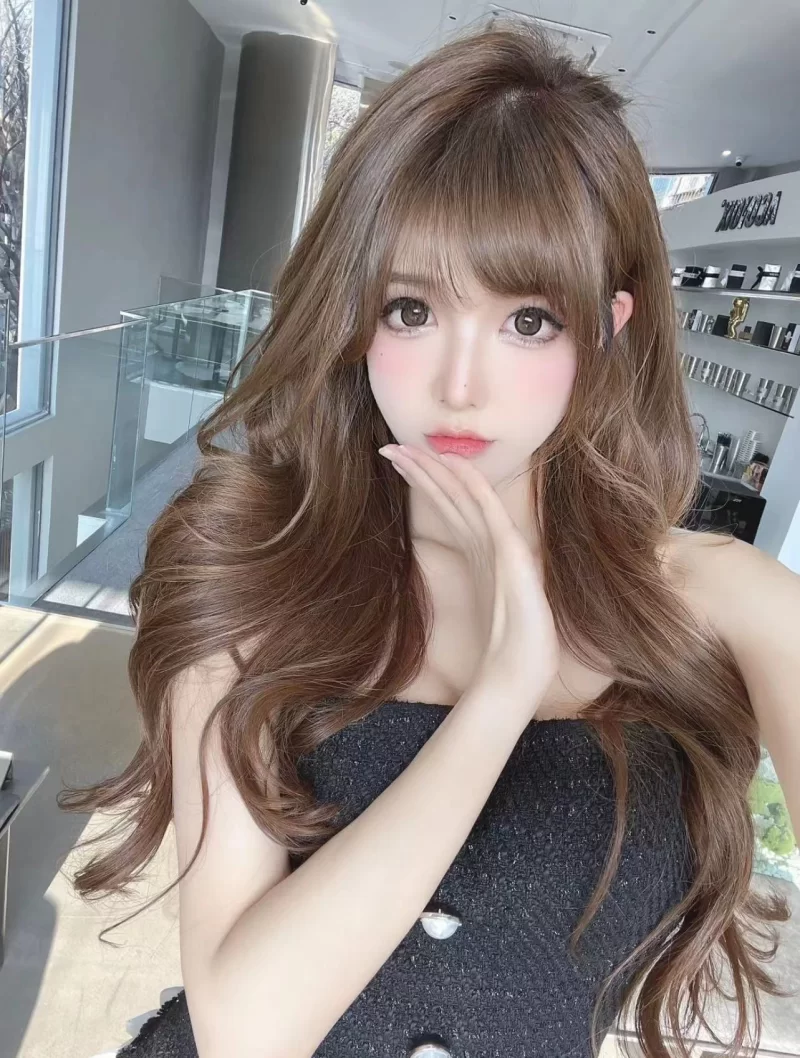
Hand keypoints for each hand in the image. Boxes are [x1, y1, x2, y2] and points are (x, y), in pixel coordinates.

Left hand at [377, 443, 558, 719]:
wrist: (517, 674)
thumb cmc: (506, 648)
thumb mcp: (484, 606)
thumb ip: (475, 582)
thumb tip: (455, 568)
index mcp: (480, 553)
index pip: (448, 507)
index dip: (425, 483)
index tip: (398, 463)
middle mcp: (488, 543)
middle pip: (451, 495)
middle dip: (421, 468)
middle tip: (390, 445)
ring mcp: (500, 544)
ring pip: (462, 494)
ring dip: (434, 468)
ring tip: (404, 448)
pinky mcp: (510, 551)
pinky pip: (485, 508)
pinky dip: (470, 482)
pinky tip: (451, 463)